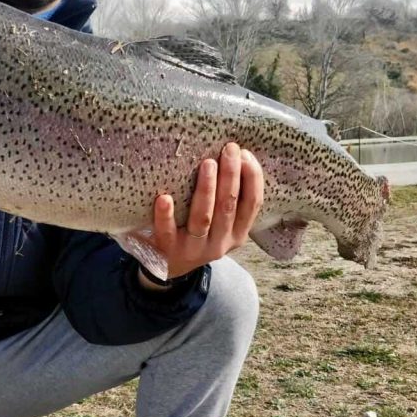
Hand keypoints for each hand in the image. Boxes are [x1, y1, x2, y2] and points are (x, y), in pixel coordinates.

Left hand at [139, 142, 263, 286]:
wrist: (170, 268)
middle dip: (231, 175)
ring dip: (206, 189)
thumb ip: (229, 200)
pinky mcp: (168, 250)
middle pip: (228, 206)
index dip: (252, 179)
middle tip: (229, 149)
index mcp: (237, 234)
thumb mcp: (221, 224)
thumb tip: (236, 156)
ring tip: (207, 164)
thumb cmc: (198, 234)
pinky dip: (166, 215)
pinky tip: (164, 198)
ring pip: (203, 218)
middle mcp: (219, 243)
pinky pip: (167, 232)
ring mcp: (194, 248)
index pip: (252, 205)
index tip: (246, 154)